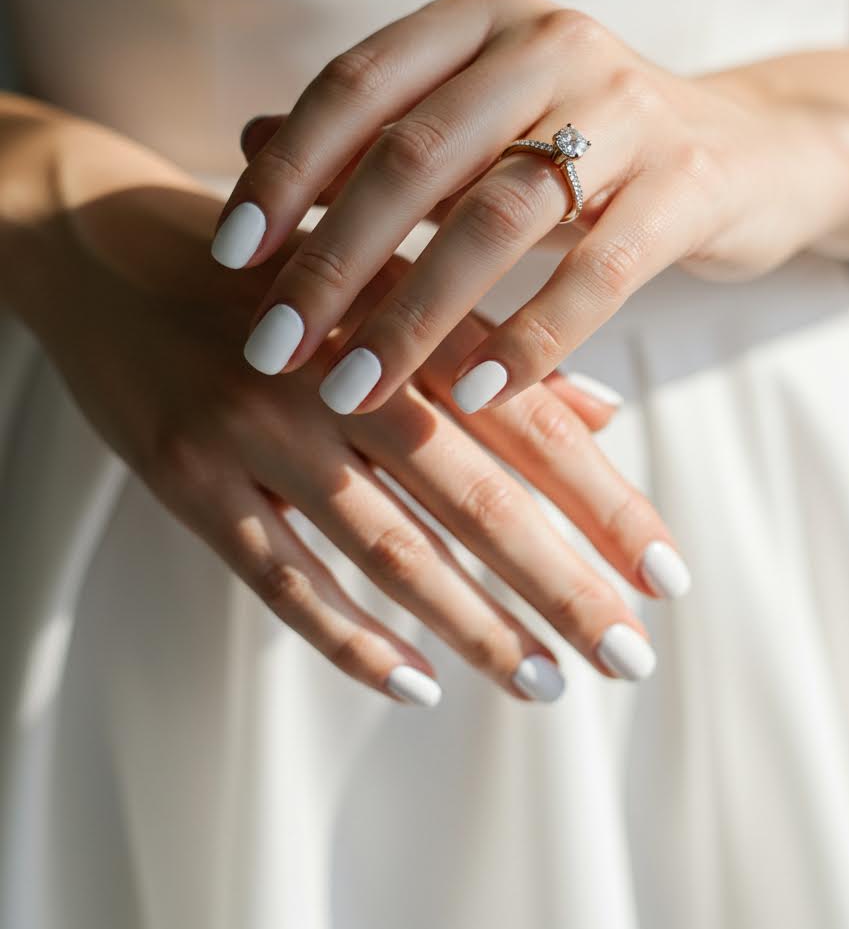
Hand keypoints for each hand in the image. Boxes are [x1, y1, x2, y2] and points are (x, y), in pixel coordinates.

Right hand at [15, 115, 690, 701]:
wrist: (101, 243)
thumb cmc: (266, 265)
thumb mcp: (377, 277)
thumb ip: (485, 343)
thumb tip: (604, 411)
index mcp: (397, 311)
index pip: (525, 420)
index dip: (602, 500)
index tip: (667, 575)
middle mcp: (335, 371)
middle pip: (473, 497)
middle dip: (561, 583)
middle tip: (630, 656)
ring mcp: (257, 430)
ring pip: (389, 549)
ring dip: (474, 626)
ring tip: (544, 683)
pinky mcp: (188, 480)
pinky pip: (282, 579)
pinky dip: (350, 639)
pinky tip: (416, 685)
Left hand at [214, 0, 848, 414]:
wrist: (748, 150)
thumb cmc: (579, 145)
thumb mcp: (475, 126)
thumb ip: (373, 133)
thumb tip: (246, 143)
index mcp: (482, 16)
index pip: (357, 85)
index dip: (286, 172)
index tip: (230, 255)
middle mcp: (550, 40)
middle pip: (415, 155)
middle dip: (332, 261)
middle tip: (272, 348)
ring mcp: (628, 106)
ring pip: (497, 217)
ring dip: (415, 316)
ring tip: (353, 389)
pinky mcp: (690, 180)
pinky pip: (599, 270)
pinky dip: (533, 338)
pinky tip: (480, 394)